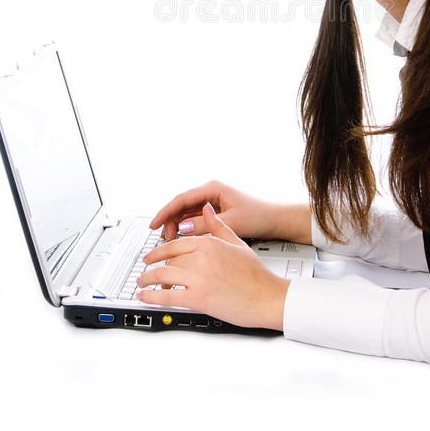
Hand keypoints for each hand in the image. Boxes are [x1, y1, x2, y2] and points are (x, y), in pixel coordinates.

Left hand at [137, 202, 289, 329]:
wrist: (268, 297)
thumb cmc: (256, 274)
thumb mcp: (237, 242)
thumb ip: (218, 226)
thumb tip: (206, 209)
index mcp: (210, 243)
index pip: (176, 244)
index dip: (159, 251)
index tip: (151, 256)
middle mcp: (201, 257)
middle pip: (168, 260)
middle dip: (153, 267)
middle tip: (145, 272)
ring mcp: (199, 278)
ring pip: (163, 276)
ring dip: (147, 281)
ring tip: (141, 285)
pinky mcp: (198, 298)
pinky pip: (167, 297)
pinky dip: (152, 298)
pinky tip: (145, 298)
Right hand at [149, 180, 284, 241]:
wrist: (275, 220)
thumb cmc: (258, 216)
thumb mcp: (231, 222)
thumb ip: (205, 225)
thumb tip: (182, 228)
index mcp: (213, 188)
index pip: (181, 199)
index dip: (165, 212)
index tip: (154, 224)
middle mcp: (210, 192)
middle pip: (181, 206)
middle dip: (170, 222)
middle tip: (163, 239)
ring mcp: (212, 202)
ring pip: (186, 213)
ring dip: (177, 226)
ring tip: (170, 242)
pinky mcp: (214, 212)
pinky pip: (194, 218)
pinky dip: (186, 228)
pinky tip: (182, 240)